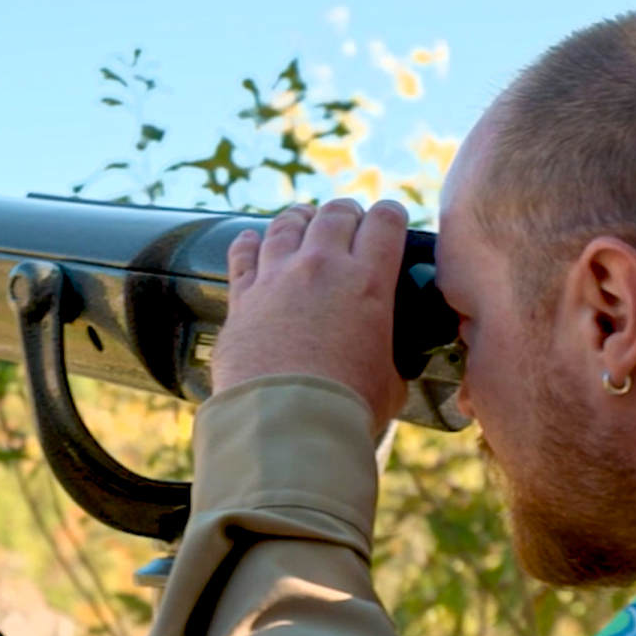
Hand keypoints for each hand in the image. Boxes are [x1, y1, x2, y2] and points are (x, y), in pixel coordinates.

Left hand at [211, 198, 408, 433]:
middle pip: (335, 215)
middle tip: (350, 219)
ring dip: (299, 218)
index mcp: (368, 282)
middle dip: (347, 212)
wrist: (286, 422)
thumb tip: (393, 370)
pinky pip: (243, 255)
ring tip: (303, 217)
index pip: (385, 223)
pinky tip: (251, 238)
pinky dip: (249, 243)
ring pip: (286, 225)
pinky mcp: (242, 298)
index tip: (391, 218)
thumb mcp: (390, 382)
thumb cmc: (346, 407)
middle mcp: (321, 267)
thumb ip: (392, 363)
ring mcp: (277, 278)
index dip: (391, 215)